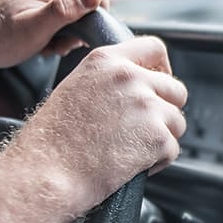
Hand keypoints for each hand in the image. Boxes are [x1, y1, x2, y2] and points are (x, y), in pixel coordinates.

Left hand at [0, 0, 110, 68]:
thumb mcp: (36, 29)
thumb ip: (66, 10)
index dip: (96, 18)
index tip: (80, 39)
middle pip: (83, 0)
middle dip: (78, 27)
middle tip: (58, 46)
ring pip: (71, 6)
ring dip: (65, 29)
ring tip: (46, 44)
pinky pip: (57, 8)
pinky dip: (54, 25)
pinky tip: (40, 38)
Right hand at [8, 36, 187, 213]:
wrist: (45, 174)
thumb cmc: (52, 141)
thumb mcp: (76, 89)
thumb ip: (109, 80)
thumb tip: (139, 86)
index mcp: (107, 61)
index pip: (154, 48)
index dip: (163, 69)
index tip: (160, 84)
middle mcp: (130, 77)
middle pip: (175, 89)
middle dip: (165, 111)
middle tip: (142, 129)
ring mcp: (147, 106)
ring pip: (177, 121)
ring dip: (162, 138)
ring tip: (131, 150)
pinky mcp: (158, 136)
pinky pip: (173, 149)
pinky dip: (158, 161)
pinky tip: (131, 165)